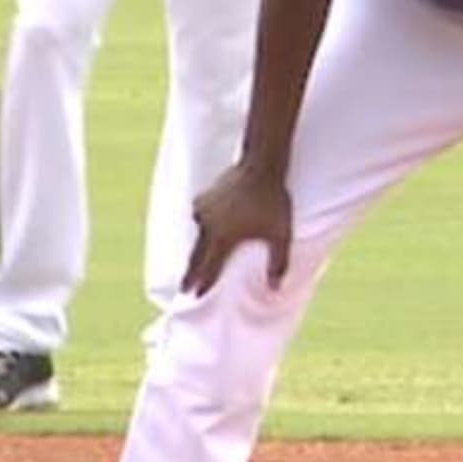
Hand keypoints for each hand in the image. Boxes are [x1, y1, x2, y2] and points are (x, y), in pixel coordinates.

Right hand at [186, 162, 294, 295]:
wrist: (260, 166)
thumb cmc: (272, 202)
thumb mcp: (280, 236)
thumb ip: (277, 264)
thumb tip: (275, 289)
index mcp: (224, 239)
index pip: (210, 268)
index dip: (203, 283)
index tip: (194, 295)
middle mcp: (209, 227)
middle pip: (197, 255)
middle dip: (191, 273)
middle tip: (183, 288)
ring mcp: (204, 209)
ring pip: (198, 234)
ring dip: (197, 247)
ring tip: (195, 257)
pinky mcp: (205, 195)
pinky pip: (200, 215)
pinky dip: (201, 223)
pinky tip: (204, 224)